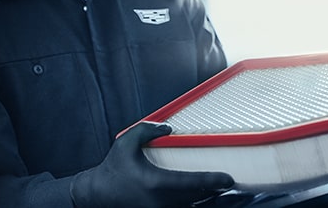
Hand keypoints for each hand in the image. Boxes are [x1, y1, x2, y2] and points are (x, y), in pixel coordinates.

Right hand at [70, 121, 233, 207]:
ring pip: (192, 207)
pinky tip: (203, 196)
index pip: (192, 183)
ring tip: (220, 189)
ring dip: (206, 199)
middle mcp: (161, 201)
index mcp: (155, 183)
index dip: (212, 181)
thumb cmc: (113, 168)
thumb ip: (146, 130)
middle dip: (216, 191)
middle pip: (198, 198)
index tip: (228, 178)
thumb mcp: (125, 142)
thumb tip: (169, 126)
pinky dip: (194, 204)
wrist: (98, 194)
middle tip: (230, 182)